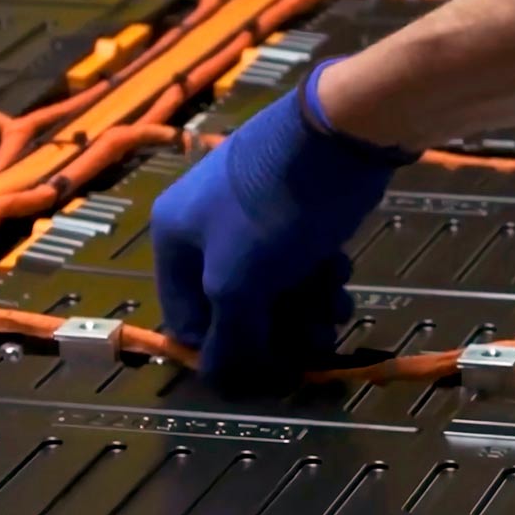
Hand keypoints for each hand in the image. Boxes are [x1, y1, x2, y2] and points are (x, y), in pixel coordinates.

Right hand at [151, 59, 411, 392]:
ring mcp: (250, 216)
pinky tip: (340, 276)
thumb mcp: (240, 282)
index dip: (226, 349)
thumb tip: (218, 380)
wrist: (340, 133)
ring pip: (274, 287)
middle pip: (237, 307)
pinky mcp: (290, 208)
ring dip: (306, 308)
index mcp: (174, 237)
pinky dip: (319, 277)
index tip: (268, 369)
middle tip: (314, 340)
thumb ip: (229, 337)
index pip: (186, 319)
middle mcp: (205, 227)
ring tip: (334, 307)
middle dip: (278, 329)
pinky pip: (297, 260)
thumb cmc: (274, 208)